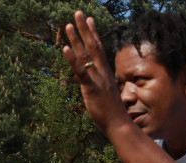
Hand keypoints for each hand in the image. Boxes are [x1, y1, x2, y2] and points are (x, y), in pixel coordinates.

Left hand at [62, 12, 130, 137]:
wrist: (120, 126)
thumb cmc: (114, 114)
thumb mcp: (107, 95)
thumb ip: (100, 85)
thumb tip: (96, 84)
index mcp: (105, 74)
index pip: (99, 50)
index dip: (93, 34)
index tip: (89, 20)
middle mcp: (102, 73)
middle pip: (93, 47)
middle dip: (84, 29)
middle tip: (78, 13)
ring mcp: (97, 80)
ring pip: (86, 56)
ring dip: (76, 39)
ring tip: (67, 25)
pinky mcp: (91, 89)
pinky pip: (81, 72)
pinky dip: (72, 60)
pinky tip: (64, 49)